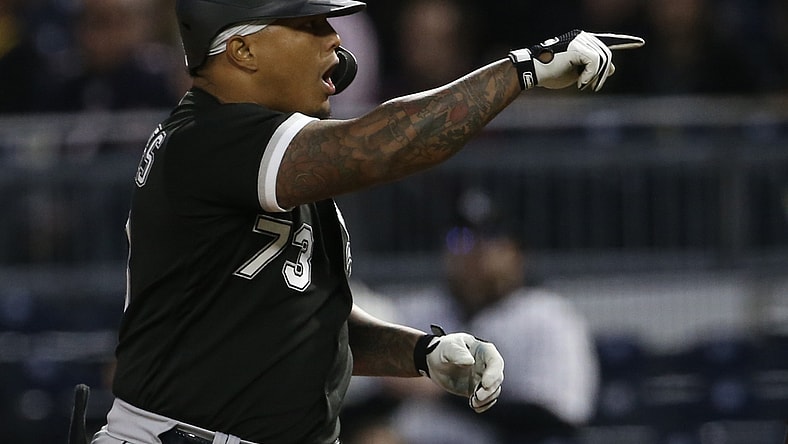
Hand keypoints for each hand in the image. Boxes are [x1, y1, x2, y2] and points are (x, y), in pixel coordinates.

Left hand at [414, 326, 504, 412]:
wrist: (434, 361)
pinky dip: (483, 405)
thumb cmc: (442, 349)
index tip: (485, 383)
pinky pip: (486, 399)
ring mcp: (483, 377)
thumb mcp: (448, 348)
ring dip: (486, 399)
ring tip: (473, 403)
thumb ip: (458, 353)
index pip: (495, 361)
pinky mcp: (476, 389)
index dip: (493, 373)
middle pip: (497, 378)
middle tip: (478, 396)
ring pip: (493, 390)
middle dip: (490, 389)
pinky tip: (475, 407)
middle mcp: (486, 364)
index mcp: (483, 350)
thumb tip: (469, 361)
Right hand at [509, 30, 644, 90]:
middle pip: (607, 56)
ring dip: (596, 78)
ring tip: (584, 85)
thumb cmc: (551, 73)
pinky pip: (595, 63)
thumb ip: (594, 68)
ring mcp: (581, 40)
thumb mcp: (577, 72)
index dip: (625, 41)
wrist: (532, 71)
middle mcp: (584, 37)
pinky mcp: (578, 47)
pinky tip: (579, 83)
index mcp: (584, 41)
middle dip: (602, 75)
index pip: (608, 41)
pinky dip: (589, 76)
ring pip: (603, 60)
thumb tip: (612, 68)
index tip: (640, 43)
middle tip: (593, 87)